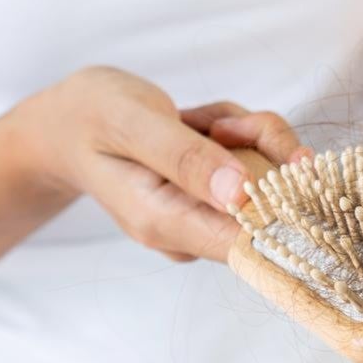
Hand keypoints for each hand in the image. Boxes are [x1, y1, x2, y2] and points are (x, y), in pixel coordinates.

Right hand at [8, 67, 309, 261]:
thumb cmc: (91, 117)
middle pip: (271, 201)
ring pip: (268, 172)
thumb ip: (186, 158)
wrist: (66, 123)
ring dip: (245, 132)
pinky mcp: (217, 198)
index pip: (250, 245)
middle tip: (215, 123)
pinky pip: (256, 160)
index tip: (296, 166)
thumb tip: (241, 194)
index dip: (287, 208)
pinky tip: (198, 124)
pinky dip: (238, 131)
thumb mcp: (132, 123)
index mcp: (164, 223)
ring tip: (193, 119)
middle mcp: (189, 231)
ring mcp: (205, 216)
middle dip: (259, 146)